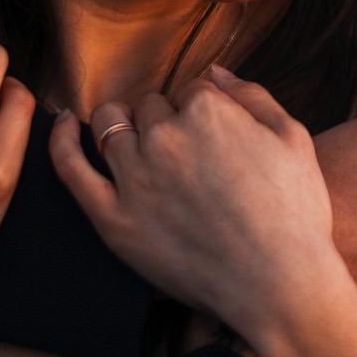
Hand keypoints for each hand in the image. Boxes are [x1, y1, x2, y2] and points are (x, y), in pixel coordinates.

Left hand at [50, 66, 349, 341]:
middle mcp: (165, 135)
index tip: (216, 141)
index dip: (204, 113)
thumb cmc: (295, 212)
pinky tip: (62, 123)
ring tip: (139, 145)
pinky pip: (71, 168)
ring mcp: (134, 177)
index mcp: (208, 109)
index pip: (191, 90)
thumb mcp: (292, 137)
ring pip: (111, 126)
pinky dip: (61, 139)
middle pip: (150, 107)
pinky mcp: (113, 219)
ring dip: (124, 127)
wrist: (279, 285)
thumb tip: (214, 71)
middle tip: (191, 157)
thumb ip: (251, 94)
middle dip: (166, 120)